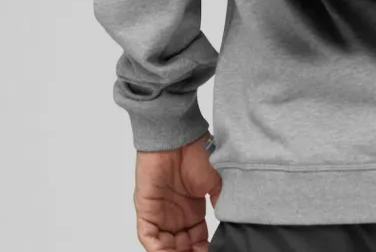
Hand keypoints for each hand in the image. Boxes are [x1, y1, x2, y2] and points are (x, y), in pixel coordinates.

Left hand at [134, 132, 221, 251]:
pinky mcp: (146, 211)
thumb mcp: (215, 181)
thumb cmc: (196, 151)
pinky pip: (149, 237)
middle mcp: (176, 216)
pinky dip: (158, 250)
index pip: (198, 240)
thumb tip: (229, 222)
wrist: (177, 135)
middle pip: (181, 247)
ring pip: (164, 246)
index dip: (204, 250)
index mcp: (193, 210)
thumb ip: (220, 202)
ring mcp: (160, 215)